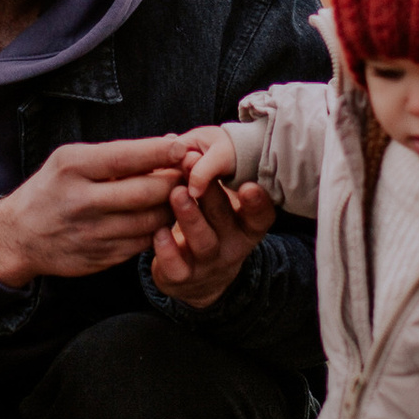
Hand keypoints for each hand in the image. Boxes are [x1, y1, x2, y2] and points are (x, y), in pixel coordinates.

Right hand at [0, 138, 193, 288]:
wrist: (18, 236)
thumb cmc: (51, 189)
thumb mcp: (70, 160)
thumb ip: (116, 154)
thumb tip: (169, 141)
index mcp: (73, 169)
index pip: (127, 158)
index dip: (161, 152)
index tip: (183, 147)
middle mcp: (82, 201)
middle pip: (147, 192)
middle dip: (175, 181)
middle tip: (188, 173)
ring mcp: (92, 233)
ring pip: (151, 220)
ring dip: (172, 207)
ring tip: (177, 194)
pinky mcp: (101, 258)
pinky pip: (143, 242)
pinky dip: (157, 228)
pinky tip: (157, 217)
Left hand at [150, 162, 277, 309]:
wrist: (196, 278)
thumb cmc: (205, 225)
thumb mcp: (214, 205)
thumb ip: (200, 175)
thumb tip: (172, 139)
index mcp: (245, 225)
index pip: (260, 216)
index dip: (257, 203)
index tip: (249, 185)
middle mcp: (232, 244)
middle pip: (226, 220)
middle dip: (211, 194)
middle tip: (194, 168)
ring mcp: (208, 263)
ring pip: (203, 242)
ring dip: (190, 217)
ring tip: (176, 195)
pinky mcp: (184, 278)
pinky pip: (177, 266)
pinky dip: (167, 250)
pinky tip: (158, 232)